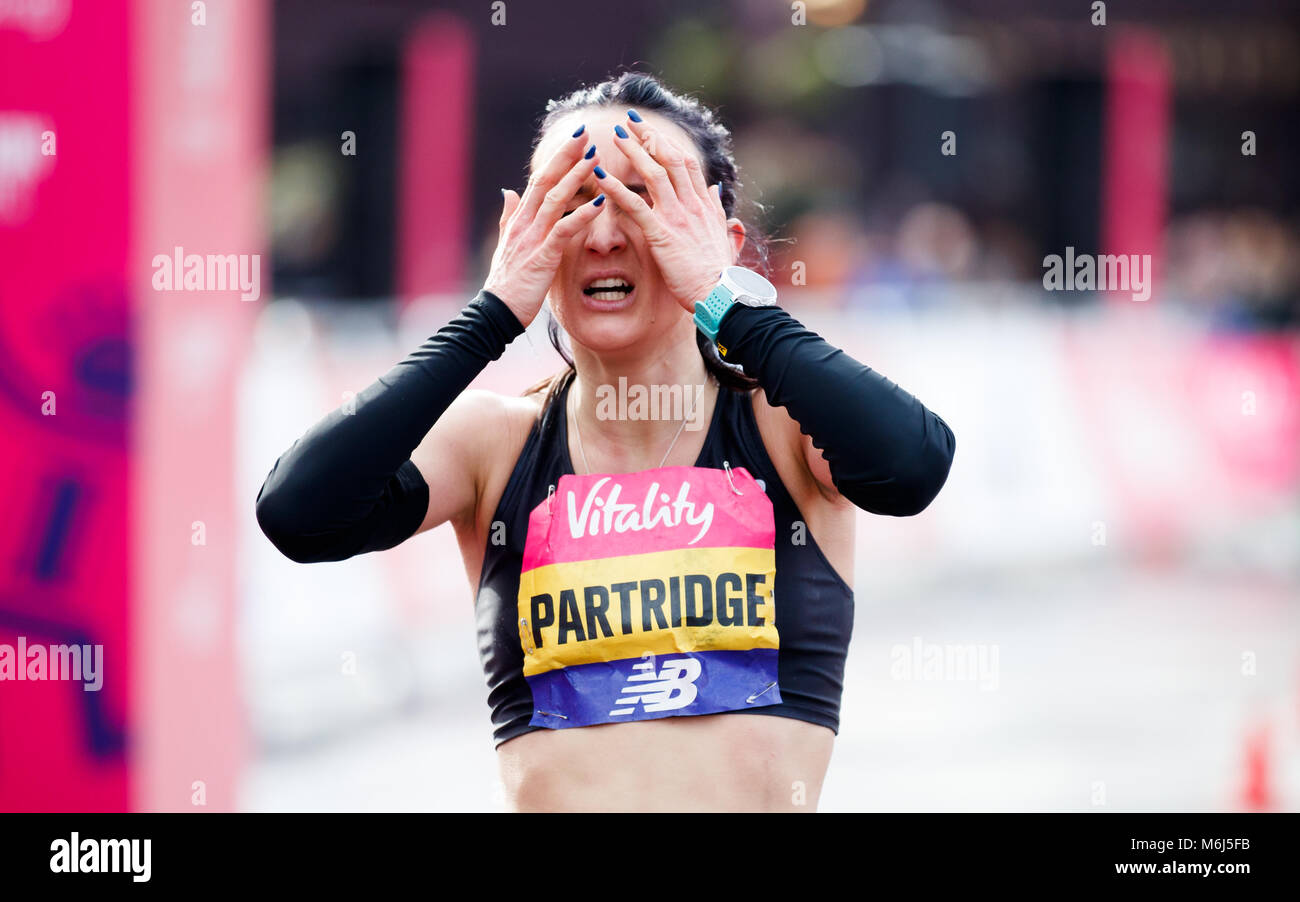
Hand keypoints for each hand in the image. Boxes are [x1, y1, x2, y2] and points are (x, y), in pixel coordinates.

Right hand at [483, 126, 605, 327]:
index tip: (574, 139)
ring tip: (595, 158)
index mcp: (520, 219)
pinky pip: (564, 230)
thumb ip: (508, 215)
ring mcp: (532, 238)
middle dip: (566, 155)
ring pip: (555, 199)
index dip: (557, 158)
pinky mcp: (542, 256)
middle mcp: (525, 222)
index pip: (540, 180)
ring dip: (576, 177)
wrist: (496, 311)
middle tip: (585, 132)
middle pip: (546, 180)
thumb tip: (508, 191)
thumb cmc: (506, 282)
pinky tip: (599, 202)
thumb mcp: (506, 244)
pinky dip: (582, 214)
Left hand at [599, 116, 735, 312]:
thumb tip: (714, 186)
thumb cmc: (719, 273)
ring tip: (616, 135)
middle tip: (630, 119)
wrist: (722, 295)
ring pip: (653, 173)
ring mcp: (677, 217)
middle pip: (669, 158)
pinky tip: (599, 176)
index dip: (668, 143)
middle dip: (649, 136)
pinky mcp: (661, 234)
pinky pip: (634, 205)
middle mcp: (691, 205)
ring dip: (634, 151)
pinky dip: (615, 188)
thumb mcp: (722, 234)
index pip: (685, 163)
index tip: (652, 131)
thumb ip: (716, 209)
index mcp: (704, 204)